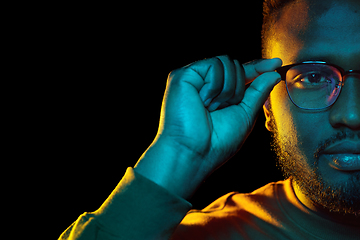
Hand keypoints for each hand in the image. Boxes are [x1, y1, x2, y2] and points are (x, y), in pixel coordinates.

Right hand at [135, 56, 281, 198]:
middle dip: (238, 88)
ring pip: (226, 62)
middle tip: (222, 109)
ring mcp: (193, 78)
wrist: (194, 152)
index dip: (257, 68)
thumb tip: (273, 72)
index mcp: (218, 94)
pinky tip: (203, 101)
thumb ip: (258, 91)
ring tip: (211, 107)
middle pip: (235, 65)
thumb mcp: (245, 114)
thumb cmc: (217, 141)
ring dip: (227, 89)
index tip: (277, 63)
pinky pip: (213, 65)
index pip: (240, 74)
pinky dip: (215, 85)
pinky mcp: (182, 75)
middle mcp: (204, 84)